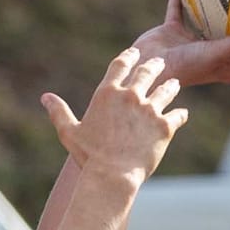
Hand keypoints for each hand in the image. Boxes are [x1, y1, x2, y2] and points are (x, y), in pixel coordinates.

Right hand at [41, 50, 187, 186]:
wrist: (113, 176)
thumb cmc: (89, 156)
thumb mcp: (69, 132)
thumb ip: (59, 112)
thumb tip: (45, 97)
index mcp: (107, 93)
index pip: (120, 65)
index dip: (129, 57)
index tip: (134, 53)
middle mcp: (131, 96)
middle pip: (146, 73)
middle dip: (153, 66)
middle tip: (159, 63)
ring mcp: (150, 110)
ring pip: (166, 91)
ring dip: (170, 86)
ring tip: (174, 84)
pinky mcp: (165, 126)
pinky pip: (178, 115)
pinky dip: (181, 114)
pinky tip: (183, 114)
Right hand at [136, 0, 229, 92]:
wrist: (145, 68)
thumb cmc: (184, 68)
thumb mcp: (217, 53)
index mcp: (226, 69)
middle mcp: (213, 56)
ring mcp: (192, 43)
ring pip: (212, 26)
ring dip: (221, 15)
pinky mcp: (172, 31)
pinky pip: (179, 11)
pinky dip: (181, 0)